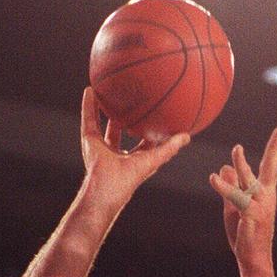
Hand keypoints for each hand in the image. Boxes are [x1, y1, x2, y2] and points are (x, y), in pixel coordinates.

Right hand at [80, 88, 189, 211]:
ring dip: (106, 108)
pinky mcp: (89, 141)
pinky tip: (90, 90)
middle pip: (123, 131)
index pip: (144, 142)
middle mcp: (117, 152)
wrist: (105, 187)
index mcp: (134, 159)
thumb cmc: (129, 178)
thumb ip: (169, 148)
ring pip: (103, 123)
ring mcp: (102, 147)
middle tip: (134, 100)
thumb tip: (187, 136)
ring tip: (109, 90)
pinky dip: (88, 106)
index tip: (157, 116)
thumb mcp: (153, 160)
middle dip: (128, 117)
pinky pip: (89, 119)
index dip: (151, 130)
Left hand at [209, 126, 276, 271]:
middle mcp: (266, 196)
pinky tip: (214, 178)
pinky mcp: (251, 214)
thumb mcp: (233, 206)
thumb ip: (230, 186)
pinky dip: (224, 187)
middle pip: (271, 167)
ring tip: (237, 149)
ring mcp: (260, 205)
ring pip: (250, 179)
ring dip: (243, 164)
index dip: (276, 147)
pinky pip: (236, 197)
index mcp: (264, 192)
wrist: (253, 258)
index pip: (269, 166)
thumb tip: (224, 167)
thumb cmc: (245, 233)